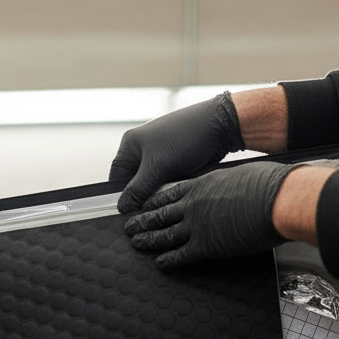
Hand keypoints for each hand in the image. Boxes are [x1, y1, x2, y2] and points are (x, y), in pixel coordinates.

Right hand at [109, 92, 244, 213]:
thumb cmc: (185, 138)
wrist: (222, 125)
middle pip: (134, 181)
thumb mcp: (157, 168)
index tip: (127, 212)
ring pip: (151, 182)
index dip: (120, 195)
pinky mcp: (175, 157)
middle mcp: (142, 147)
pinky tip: (176, 192)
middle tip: (148, 209)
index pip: (116, 177)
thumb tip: (122, 208)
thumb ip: (137, 190)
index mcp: (130, 143)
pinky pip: (166, 178)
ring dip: (157, 192)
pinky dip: (169, 186)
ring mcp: (160, 152)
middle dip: (141, 194)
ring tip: (165, 199)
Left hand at [124, 161, 295, 268]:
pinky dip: (168, 260)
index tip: (144, 204)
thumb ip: (228, 183)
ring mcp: (196, 225)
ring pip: (164, 234)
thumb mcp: (241, 174)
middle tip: (130, 226)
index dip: (154, 201)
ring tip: (136, 243)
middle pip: (160, 213)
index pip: (170, 193)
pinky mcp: (205, 245)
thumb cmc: (267, 183)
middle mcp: (193, 204)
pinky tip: (159, 263)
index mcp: (202, 184)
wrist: (275, 198)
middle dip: (143, 220)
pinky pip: (180, 254)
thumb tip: (235, 187)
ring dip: (148, 239)